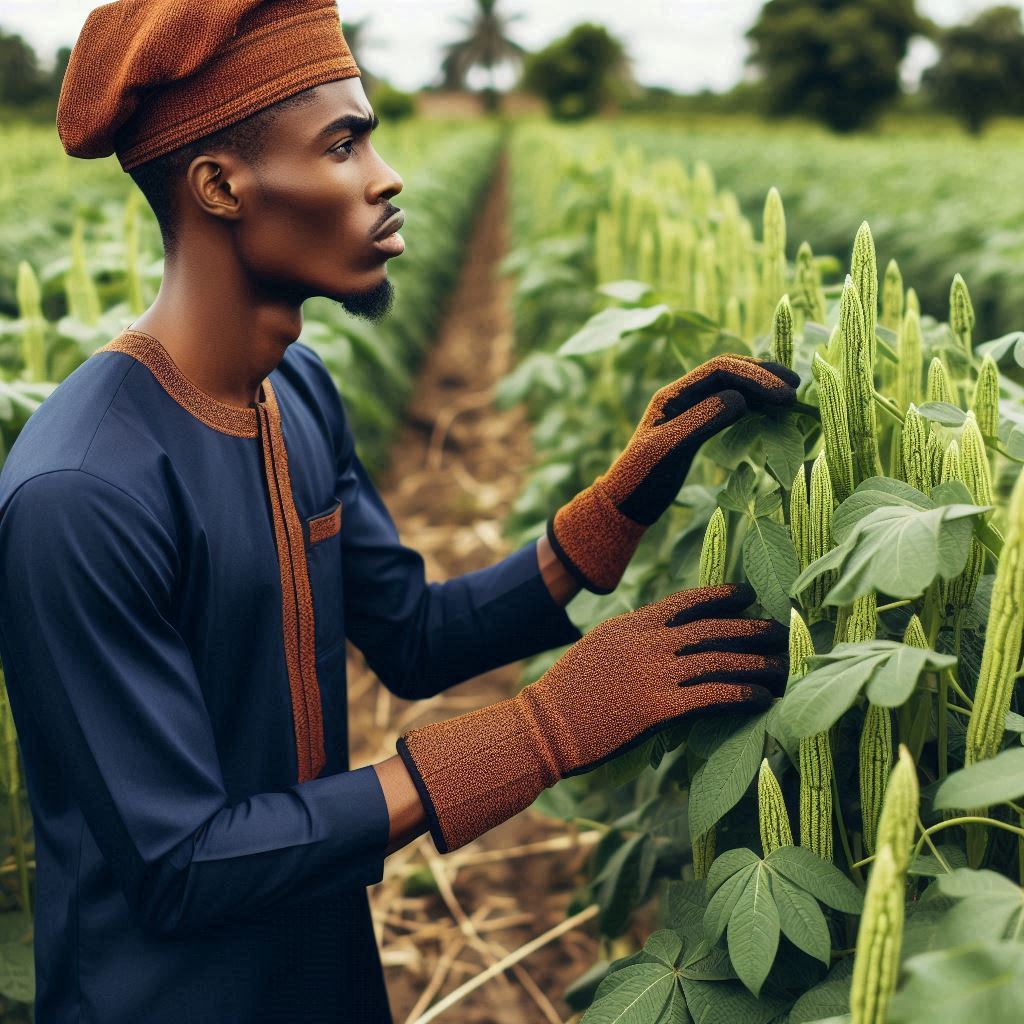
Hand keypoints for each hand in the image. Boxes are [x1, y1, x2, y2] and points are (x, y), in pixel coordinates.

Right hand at [396, 583, 787, 852]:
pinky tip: (762, 699)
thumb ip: (632, 639)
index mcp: (631, 624)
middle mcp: (647, 642)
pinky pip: (713, 696)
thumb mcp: (598, 649)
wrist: (545, 726)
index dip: (721, 597)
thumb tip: (664, 638)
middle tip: (780, 630)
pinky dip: (743, 695)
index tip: (747, 595)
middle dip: (751, 628)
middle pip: (712, 628)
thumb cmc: (569, 694)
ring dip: (756, 664)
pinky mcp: (659, 708)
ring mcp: (654, 674)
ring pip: (719, 661)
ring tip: (780, 668)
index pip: (686, 602)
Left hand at [548, 355, 798, 592]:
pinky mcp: (697, 426)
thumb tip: (738, 399)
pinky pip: (729, 405)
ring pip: (731, 386)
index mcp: (672, 395)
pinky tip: (771, 412)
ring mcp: (690, 410)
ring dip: (760, 387)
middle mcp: (682, 396)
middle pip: (728, 371)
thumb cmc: (640, 479)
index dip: (754, 376)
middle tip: (795, 389)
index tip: (783, 393)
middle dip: (762, 375)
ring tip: (790, 396)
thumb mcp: (667, 451)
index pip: (719, 370)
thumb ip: (699, 423)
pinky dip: (752, 404)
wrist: (624, 503)